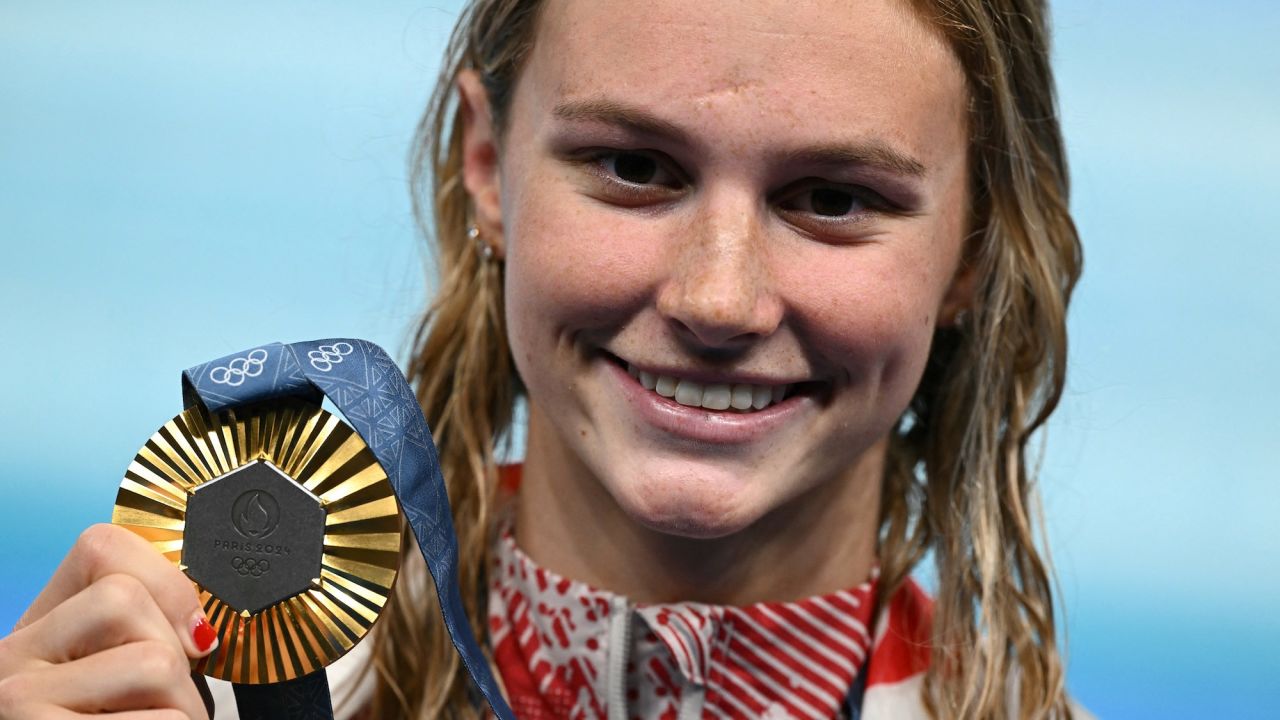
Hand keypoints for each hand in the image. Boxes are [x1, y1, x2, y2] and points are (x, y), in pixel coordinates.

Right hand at [0, 523, 216, 718]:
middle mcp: (9, 658)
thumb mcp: (110, 681)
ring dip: (183, 708)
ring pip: (155, 662)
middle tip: (168, 706)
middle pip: (131, 602)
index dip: (167, 584)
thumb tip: (204, 628)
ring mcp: (16, 702)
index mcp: (32, 631)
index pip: (101, 546)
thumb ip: (144, 633)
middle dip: (178, 658)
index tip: (189, 636)